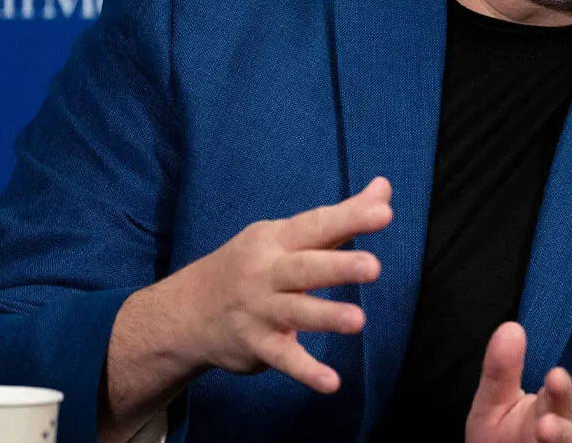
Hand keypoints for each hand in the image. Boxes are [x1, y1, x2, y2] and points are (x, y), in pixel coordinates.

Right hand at [143, 176, 392, 392]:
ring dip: (326, 316)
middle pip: (305, 267)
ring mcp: (260, 310)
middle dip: (338, 266)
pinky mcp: (257, 345)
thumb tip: (384, 189)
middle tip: (373, 267)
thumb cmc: (253, 265)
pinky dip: (306, 371)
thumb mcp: (286, 235)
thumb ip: (339, 218)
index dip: (350, 218)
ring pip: (295, 312)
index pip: (316, 225)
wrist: (187, 311)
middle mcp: (267, 272)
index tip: (383, 212)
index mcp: (277, 239)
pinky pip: (284, 359)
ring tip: (359, 321)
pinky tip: (331, 383)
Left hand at [466, 322, 571, 442]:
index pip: (558, 397)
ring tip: (544, 433)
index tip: (555, 376)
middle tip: (547, 424)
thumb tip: (511, 327)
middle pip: (566, 433)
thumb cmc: (499, 437)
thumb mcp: (492, 404)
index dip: (559, 389)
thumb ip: (501, 371)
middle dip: (560, 429)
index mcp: (547, 411)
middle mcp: (557, 437)